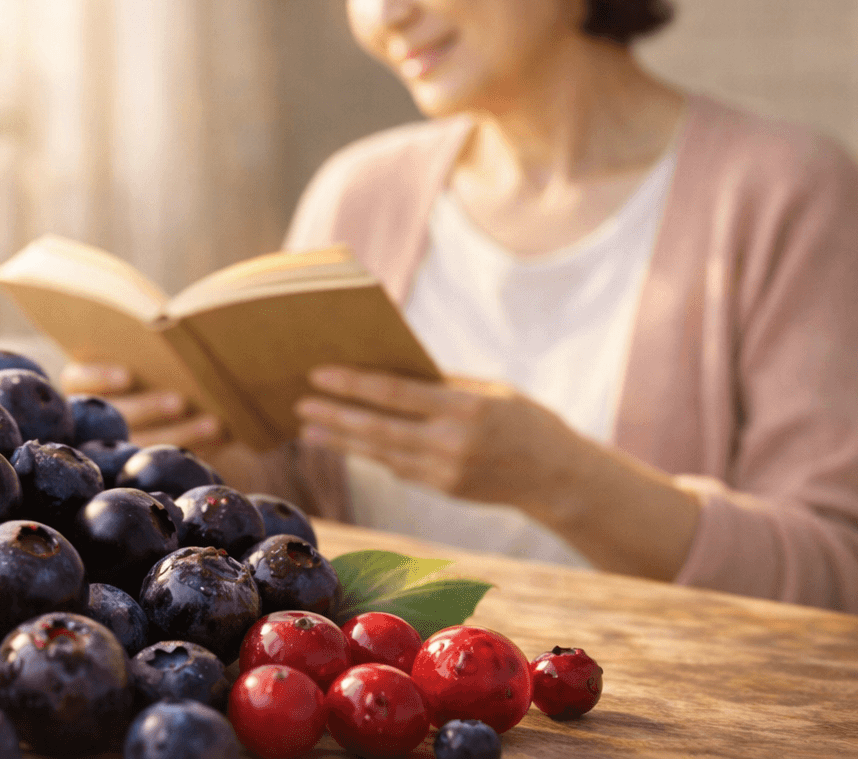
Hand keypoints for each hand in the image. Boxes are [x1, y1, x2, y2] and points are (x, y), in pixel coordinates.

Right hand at [60, 362, 228, 452]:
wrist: (190, 394)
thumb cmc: (168, 358)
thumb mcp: (156, 351)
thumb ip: (153, 346)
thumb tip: (174, 328)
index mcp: (85, 380)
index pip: (76, 378)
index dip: (98, 376)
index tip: (127, 375)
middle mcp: (94, 414)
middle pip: (114, 416)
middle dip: (148, 408)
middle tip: (180, 401)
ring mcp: (119, 441)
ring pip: (140, 442)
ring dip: (178, 434)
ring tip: (213, 423)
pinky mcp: (149, 454)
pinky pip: (165, 458)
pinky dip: (193, 448)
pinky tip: (220, 439)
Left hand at [293, 365, 576, 511]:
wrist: (558, 477)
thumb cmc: (524, 419)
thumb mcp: (488, 391)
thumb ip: (441, 384)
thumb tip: (388, 370)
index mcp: (465, 408)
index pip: (396, 393)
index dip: (354, 384)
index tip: (319, 374)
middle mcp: (452, 443)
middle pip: (379, 428)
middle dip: (336, 415)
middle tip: (299, 404)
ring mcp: (446, 471)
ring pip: (381, 454)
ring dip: (341, 440)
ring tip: (308, 429)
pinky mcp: (443, 489)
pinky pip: (398, 467)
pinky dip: (370, 454)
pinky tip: (344, 442)